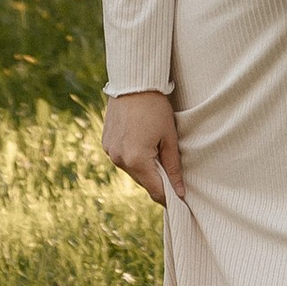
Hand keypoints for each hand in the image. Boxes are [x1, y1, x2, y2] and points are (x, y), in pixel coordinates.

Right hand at [104, 89, 186, 204]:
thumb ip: (173, 167)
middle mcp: (119, 159)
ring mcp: (110, 152)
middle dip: (157, 180)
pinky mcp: (106, 143)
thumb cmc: (156, 109)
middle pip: (143, 181)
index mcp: (136, 159)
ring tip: (157, 151)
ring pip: (132, 171)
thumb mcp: (169, 138)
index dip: (169, 197)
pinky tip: (142, 143)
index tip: (180, 200)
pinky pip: (122, 158)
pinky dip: (133, 157)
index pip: (155, 189)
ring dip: (145, 168)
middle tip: (173, 174)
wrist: (133, 84)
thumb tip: (179, 192)